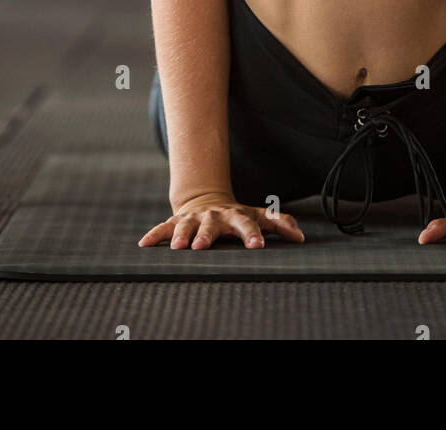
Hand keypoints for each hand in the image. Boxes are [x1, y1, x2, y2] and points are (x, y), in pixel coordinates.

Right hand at [137, 191, 305, 250]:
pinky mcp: (176, 221)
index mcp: (236, 215)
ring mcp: (194, 218)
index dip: (252, 234)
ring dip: (181, 235)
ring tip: (176, 247)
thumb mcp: (258, 215)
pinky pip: (163, 227)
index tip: (257, 246)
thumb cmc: (237, 215)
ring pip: (186, 226)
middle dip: (207, 235)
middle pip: (212, 225)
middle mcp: (214, 215)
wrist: (206, 198)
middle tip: (202, 247)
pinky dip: (154, 235)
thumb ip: (279, 224)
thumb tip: (301, 237)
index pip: (246, 223)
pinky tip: (144, 244)